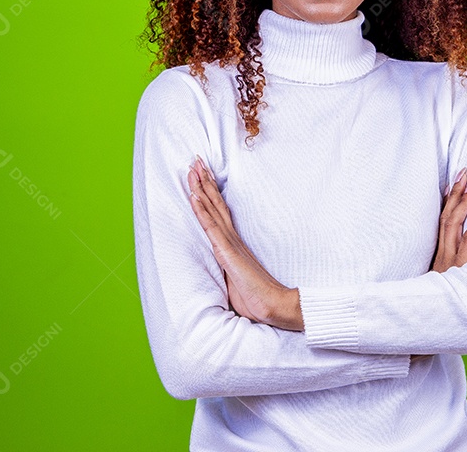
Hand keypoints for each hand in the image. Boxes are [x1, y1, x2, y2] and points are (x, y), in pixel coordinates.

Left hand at [187, 156, 301, 330]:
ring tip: (193, 168)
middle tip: (196, 160)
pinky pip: (211, 226)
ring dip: (201, 188)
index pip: (219, 213)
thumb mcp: (236, 282)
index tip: (203, 176)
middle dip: (205, 181)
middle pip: (215, 204)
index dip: (210, 193)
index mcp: (234, 244)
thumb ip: (228, 272)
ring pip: (211, 209)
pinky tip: (194, 195)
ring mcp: (229, 243)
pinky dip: (201, 209)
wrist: (274, 306)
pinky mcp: (227, 251)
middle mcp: (232, 238)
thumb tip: (222, 274)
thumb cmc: (256, 298)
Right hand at [412, 168, 466, 363]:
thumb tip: (436, 265)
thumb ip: (434, 275)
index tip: (451, 182)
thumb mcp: (428, 289)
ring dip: (465, 203)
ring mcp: (450, 264)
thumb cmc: (427, 312)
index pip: (439, 223)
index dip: (446, 201)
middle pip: (447, 218)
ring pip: (455, 227)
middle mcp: (441, 258)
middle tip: (464, 171)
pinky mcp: (459, 273)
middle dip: (456, 194)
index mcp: (434, 258)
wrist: (418, 332)